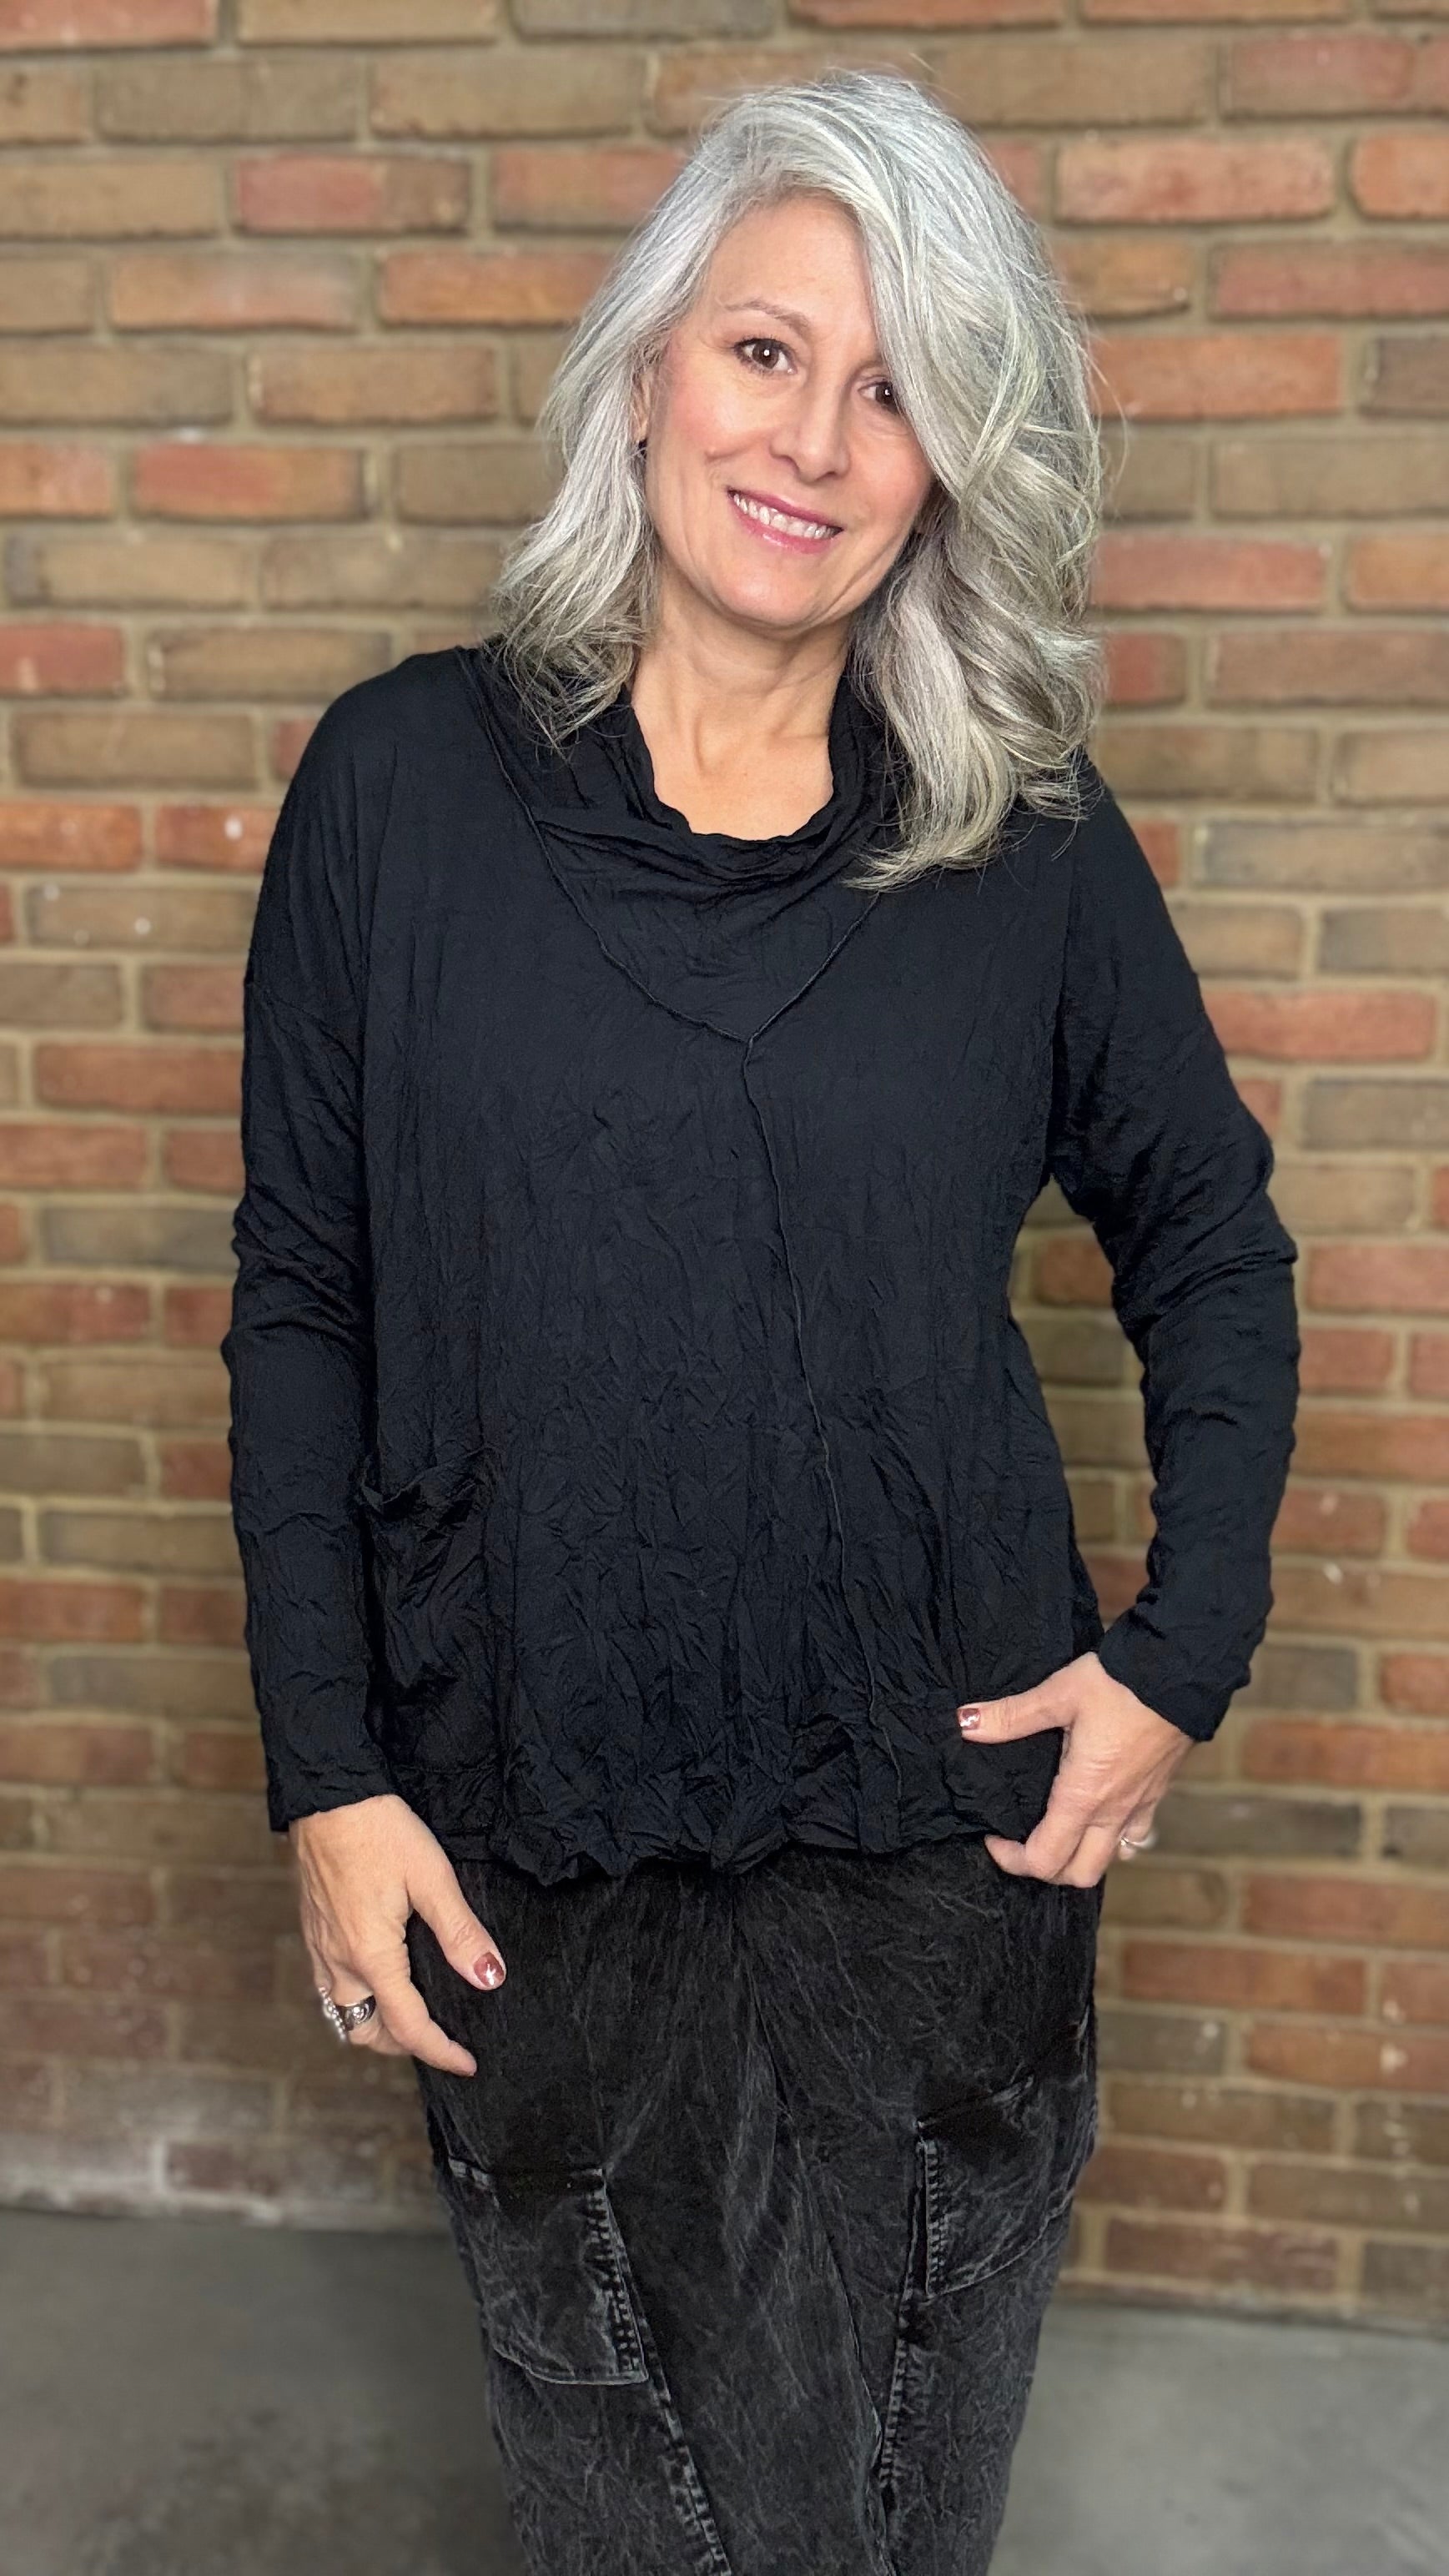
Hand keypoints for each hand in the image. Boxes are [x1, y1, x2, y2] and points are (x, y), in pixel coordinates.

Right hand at [290, 1792, 505, 2076]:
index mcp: (371, 1955)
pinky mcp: (313, 1928)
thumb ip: (461, 1932)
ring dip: (375, 2025)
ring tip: (411, 2013)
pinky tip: (379, 1976)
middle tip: (440, 2036)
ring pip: (343, 2013)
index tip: (468, 2064)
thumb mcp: (431, 1877)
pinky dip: (356, 1998)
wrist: (328, 1793)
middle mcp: (338, 1961)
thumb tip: (489, 1978)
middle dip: (402, 2045)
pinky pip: (330, 1986)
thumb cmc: (379, 1830)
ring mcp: (320, 1946)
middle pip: (366, 2032)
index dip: (441, 2051)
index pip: (408, 2026)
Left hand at [957, 1650, 1192, 1887]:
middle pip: (1080, 1875)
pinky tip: (1099, 1812)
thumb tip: (964, 1723)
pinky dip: (1114, 1839)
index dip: (1012, 1859)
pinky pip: (1135, 1836)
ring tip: (1060, 1831)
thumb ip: (1010, 1716)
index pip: (1045, 1859)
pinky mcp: (1157, 1793)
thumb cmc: (1119, 1685)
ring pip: (1112, 1860)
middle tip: (1023, 1841)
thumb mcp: (1058, 1695)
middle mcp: (1113, 1812)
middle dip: (1047, 1869)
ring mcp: (1140, 1806)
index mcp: (1083, 1796)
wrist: (1179, 1672)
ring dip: (1082, 1857)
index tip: (994, 1836)